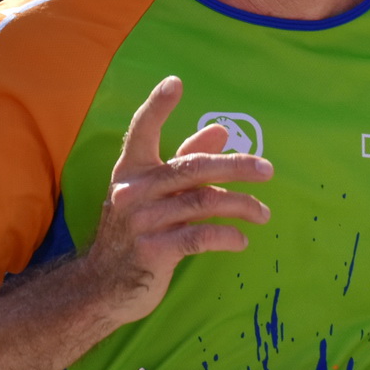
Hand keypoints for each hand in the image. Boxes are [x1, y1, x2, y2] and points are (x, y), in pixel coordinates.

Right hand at [80, 76, 272, 327]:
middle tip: (267, 170)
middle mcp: (133, 191)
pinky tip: (241, 240)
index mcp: (130, 171)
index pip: (142, 131)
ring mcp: (142, 221)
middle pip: (194, 168)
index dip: (157, 106)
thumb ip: (184, 160)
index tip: (175, 83)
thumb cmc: (133, 231)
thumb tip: (220, 132)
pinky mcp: (154, 251)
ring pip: (204, 203)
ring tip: (263, 213)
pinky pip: (202, 236)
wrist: (102, 286)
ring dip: (242, 207)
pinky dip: (227, 236)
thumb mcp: (152, 193)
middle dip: (236, 166)